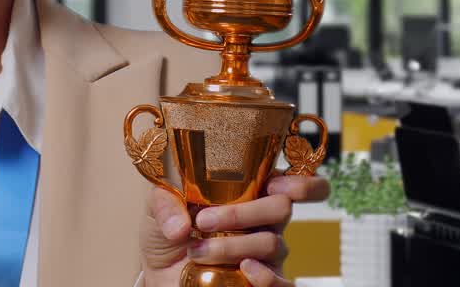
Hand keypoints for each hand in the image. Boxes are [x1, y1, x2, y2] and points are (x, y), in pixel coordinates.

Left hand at [140, 174, 329, 286]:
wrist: (160, 272)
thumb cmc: (169, 232)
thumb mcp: (159, 208)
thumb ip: (166, 204)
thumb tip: (181, 226)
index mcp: (248, 194)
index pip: (293, 184)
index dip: (300, 183)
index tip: (275, 184)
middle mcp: (263, 221)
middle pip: (281, 208)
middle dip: (243, 213)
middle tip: (203, 221)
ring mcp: (265, 254)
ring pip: (271, 243)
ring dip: (232, 245)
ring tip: (196, 250)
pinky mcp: (261, 282)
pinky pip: (282, 283)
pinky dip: (267, 277)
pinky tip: (244, 269)